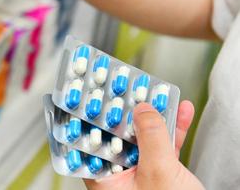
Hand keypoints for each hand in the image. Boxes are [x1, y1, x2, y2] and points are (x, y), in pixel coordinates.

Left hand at [84, 101, 203, 189]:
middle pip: (114, 134)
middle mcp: (117, 174)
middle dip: (120, 108)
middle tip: (120, 83)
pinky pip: (164, 144)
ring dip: (151, 113)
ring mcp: (139, 172)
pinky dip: (173, 127)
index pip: (85, 142)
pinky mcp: (161, 172)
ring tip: (153, 89)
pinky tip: (181, 108)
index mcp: (103, 179)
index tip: (81, 93)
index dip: (82, 116)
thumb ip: (150, 138)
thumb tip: (141, 108)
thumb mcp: (158, 172)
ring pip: (141, 135)